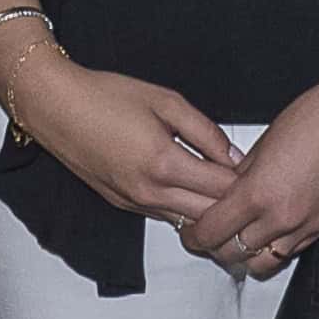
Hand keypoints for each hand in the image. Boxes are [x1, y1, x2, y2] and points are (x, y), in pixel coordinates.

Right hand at [2, 51, 240, 224]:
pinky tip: (197, 194)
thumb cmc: (106, 95)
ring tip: (230, 195)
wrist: (54, 106)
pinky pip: (166, 216)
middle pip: (209, 215)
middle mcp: (149, 192)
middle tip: (254, 189)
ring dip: (210, 212)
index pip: (221, 189)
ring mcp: (134, 203)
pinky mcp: (123, 204)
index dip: (247, 184)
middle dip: (234, 205)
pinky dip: (186, 210)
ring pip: (187, 223)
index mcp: (164, 164)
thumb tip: (235, 157)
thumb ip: (206, 132)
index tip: (264, 173)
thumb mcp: (166, 101)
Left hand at [183, 67, 318, 277]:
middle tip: (211, 237)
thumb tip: (229, 189)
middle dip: (216, 248)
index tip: (191, 231)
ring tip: (242, 240)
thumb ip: (242, 174)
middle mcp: (283, 216)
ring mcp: (307, 225)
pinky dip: (277, 248)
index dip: (194, 236)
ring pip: (264, 263)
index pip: (211, 232)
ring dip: (248, 255)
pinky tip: (273, 233)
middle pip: (233, 255)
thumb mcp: (264, 142)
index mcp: (259, 193)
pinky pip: (293, 252)